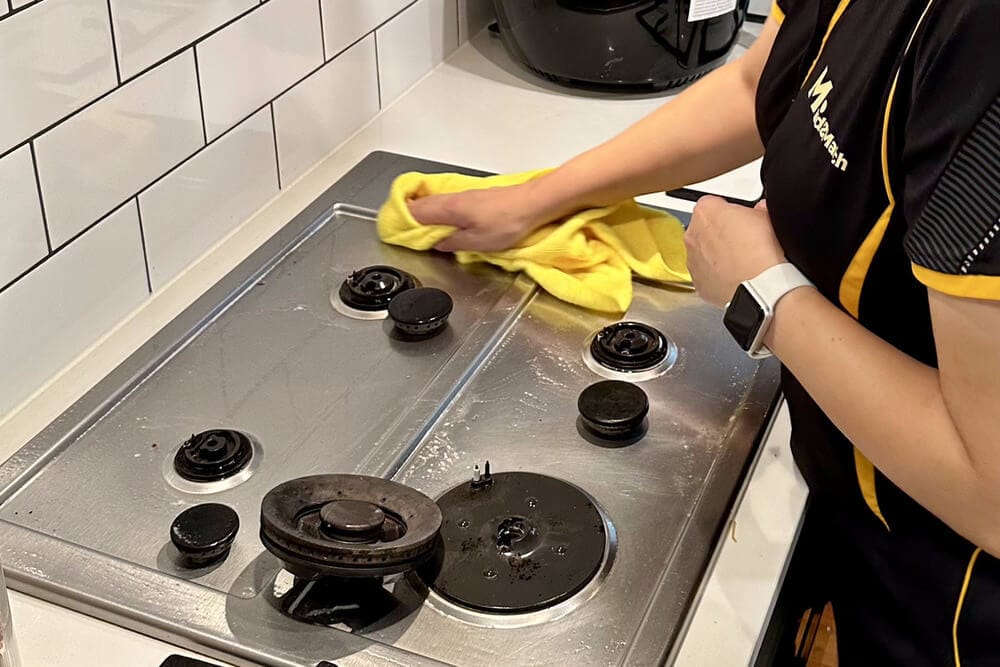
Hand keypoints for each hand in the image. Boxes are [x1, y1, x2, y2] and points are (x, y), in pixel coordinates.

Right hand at [407, 184, 545, 252]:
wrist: (533, 203)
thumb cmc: (508, 222)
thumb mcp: (477, 242)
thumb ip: (453, 243)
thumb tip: (438, 244)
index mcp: (449, 208)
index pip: (416, 211)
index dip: (402, 219)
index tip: (393, 228)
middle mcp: (454, 198)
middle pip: (423, 204)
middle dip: (410, 215)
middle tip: (401, 227)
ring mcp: (466, 195)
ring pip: (436, 202)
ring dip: (425, 212)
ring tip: (419, 226)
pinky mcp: (477, 197)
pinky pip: (449, 203)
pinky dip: (440, 211)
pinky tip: (445, 221)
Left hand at [684, 196, 786, 307]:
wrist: (759, 285)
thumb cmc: (760, 251)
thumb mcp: (766, 216)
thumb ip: (757, 210)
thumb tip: (761, 212)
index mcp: (706, 212)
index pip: (713, 204)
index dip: (729, 211)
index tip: (740, 219)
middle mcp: (693, 235)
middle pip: (704, 229)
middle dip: (721, 234)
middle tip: (743, 241)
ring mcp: (693, 260)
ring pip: (702, 254)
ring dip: (717, 256)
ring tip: (741, 261)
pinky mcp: (698, 283)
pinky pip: (706, 276)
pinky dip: (717, 277)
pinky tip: (736, 276)